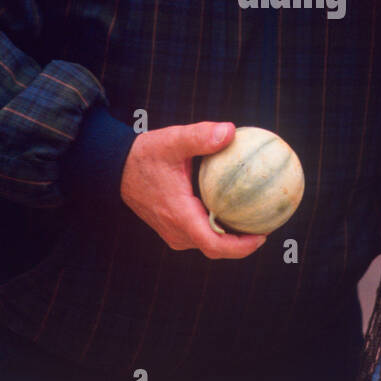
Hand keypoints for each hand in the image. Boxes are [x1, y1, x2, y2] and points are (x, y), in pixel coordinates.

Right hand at [120, 121, 265, 258]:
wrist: (115, 168)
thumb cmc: (145, 154)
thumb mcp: (172, 140)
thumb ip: (201, 136)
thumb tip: (231, 131)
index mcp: (179, 215)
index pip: (214, 244)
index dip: (241, 247)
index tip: (262, 236)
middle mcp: (176, 231)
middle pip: (215, 248)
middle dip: (242, 244)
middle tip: (265, 228)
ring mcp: (172, 232)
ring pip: (208, 243)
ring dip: (230, 238)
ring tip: (254, 221)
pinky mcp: (171, 228)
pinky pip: (200, 235)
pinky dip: (218, 230)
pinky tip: (234, 212)